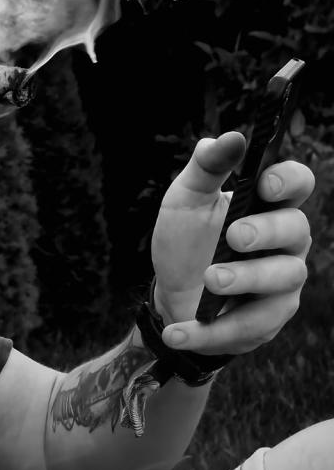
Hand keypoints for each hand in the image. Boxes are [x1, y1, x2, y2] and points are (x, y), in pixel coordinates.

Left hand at [151, 131, 313, 355]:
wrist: (170, 293)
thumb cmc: (186, 241)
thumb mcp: (185, 200)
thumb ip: (206, 168)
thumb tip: (230, 137)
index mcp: (268, 205)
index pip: (298, 183)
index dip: (289, 181)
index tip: (265, 183)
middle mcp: (284, 243)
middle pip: (297, 230)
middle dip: (267, 231)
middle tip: (234, 236)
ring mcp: (280, 284)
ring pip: (283, 278)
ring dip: (246, 279)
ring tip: (211, 280)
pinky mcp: (265, 321)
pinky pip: (247, 326)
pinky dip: (209, 331)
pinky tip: (178, 332)